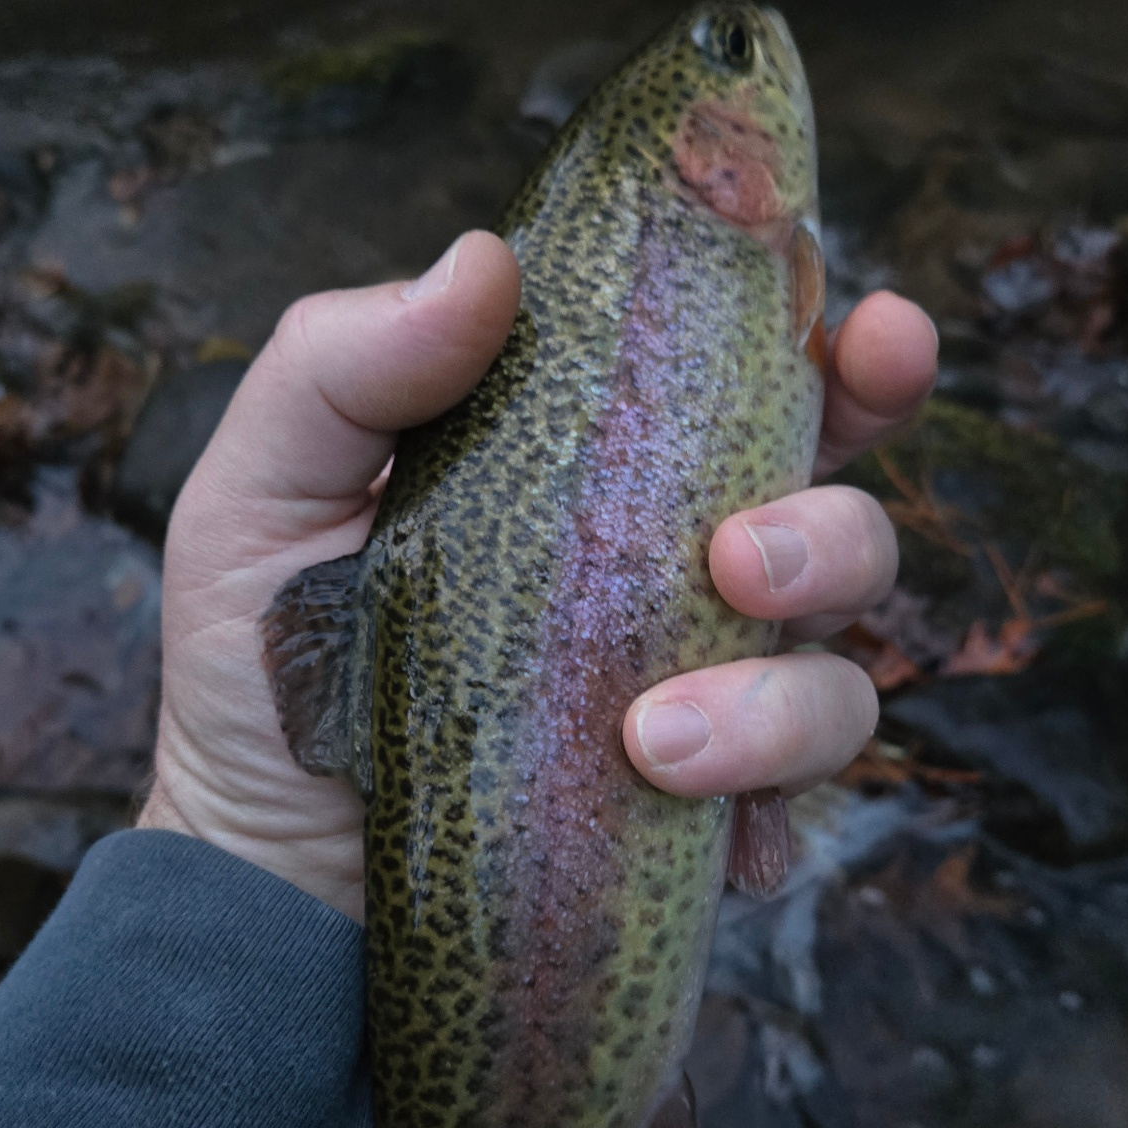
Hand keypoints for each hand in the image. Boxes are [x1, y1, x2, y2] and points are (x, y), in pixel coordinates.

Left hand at [139, 232, 935, 919]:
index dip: (854, 357)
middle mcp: (681, 580)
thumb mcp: (262, 493)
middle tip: (735, 566)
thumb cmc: (263, 663)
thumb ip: (345, 365)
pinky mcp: (700, 825)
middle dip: (833, 534)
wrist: (256, 867)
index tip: (871, 334)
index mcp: (611, 471)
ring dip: (781, 704)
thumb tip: (485, 260)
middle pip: (846, 528)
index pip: (768, 390)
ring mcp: (705, 706)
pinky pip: (792, 819)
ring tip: (650, 741)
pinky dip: (759, 822)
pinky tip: (691, 829)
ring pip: (841, 682)